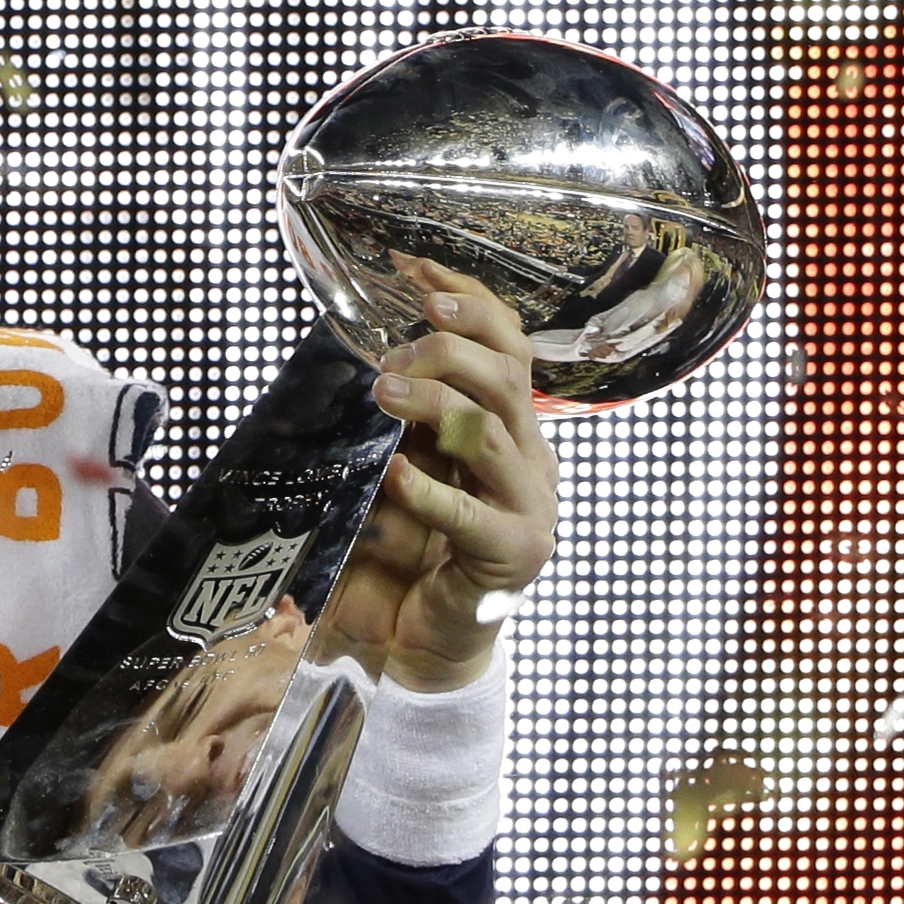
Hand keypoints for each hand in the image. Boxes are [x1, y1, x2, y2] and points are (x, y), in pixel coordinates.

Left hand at [318, 254, 558, 692]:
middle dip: (447, 349)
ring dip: (432, 403)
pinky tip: (394, 475)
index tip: (411, 266)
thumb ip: (408, 411)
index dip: (465, 298)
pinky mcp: (511, 554)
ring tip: (382, 393)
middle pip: (507, 375)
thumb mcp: (410, 457)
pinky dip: (429, 489)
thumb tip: (373, 345)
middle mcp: (530, 456)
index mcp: (512, 425)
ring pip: (490, 431)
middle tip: (389, 357)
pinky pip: (470, 514)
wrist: (423, 637)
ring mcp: (528, 505)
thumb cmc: (412, 544)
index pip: (506, 343)